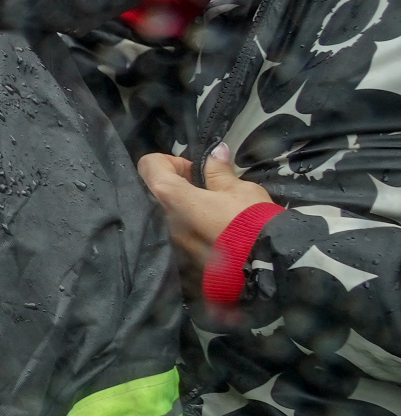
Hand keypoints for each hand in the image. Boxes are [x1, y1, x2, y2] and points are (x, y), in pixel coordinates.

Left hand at [138, 149, 274, 279]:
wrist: (266, 264)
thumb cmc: (250, 220)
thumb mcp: (238, 189)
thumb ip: (218, 171)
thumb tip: (216, 151)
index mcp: (171, 197)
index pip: (149, 166)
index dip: (171, 161)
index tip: (195, 170)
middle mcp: (161, 219)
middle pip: (154, 190)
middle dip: (177, 184)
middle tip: (204, 188)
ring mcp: (169, 241)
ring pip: (164, 213)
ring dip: (182, 206)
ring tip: (210, 209)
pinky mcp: (180, 258)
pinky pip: (174, 233)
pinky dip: (187, 225)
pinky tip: (211, 228)